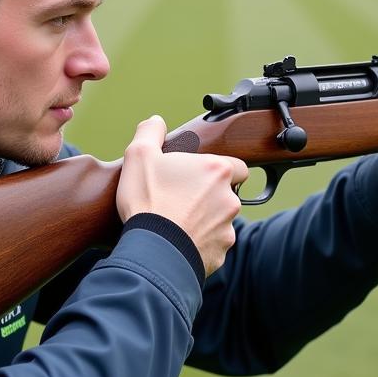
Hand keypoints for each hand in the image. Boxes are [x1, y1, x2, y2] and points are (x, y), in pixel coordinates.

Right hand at [117, 116, 247, 276]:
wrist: (152, 250)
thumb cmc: (148, 200)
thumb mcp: (140, 155)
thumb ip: (150, 132)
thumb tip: (156, 122)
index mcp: (217, 170)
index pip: (237, 166)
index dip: (219, 170)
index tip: (199, 176)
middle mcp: (230, 199)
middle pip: (227, 194)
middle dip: (210, 196)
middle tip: (181, 198)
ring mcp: (227, 229)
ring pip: (220, 221)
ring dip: (205, 221)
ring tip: (177, 222)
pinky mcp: (220, 254)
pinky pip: (212, 246)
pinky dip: (200, 244)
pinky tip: (178, 242)